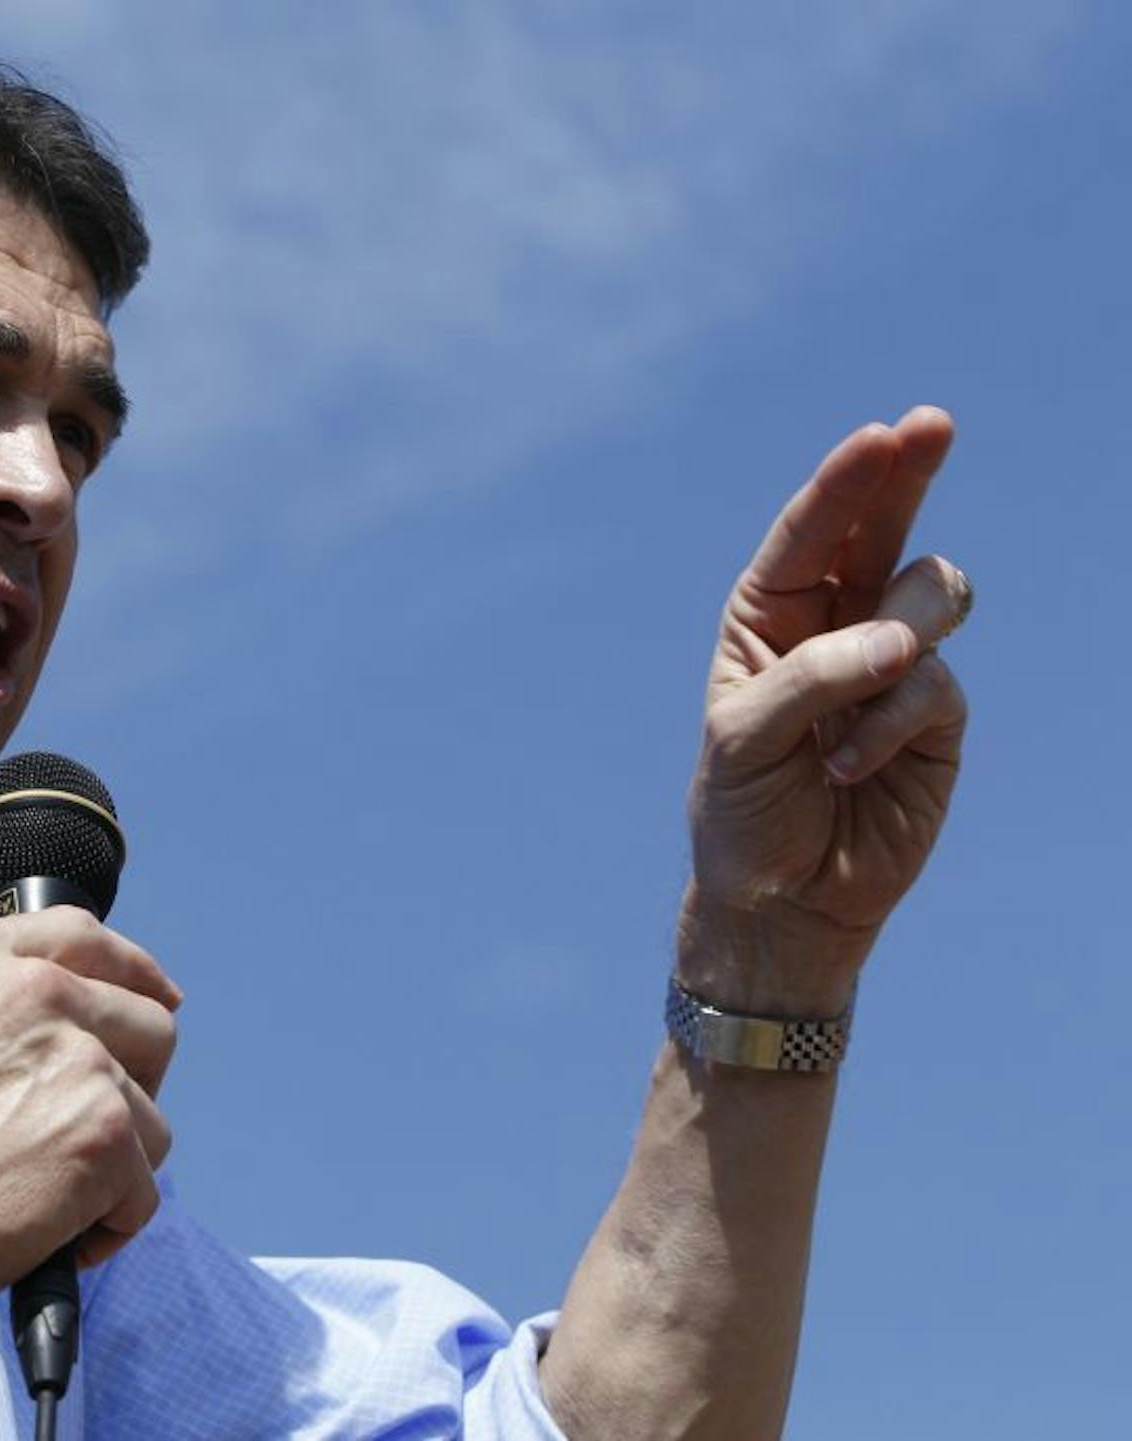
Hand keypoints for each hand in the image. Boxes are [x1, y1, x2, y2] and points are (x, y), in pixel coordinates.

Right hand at [0, 908, 178, 1320]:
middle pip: (146, 1021)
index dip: (132, 973)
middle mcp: (33, 990)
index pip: (84, 936)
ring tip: (52, 1200)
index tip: (156, 998)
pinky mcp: (101, 1131)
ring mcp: (76, 1057)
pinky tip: (59, 1239)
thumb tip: (32, 1033)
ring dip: (114, 1164)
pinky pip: (143, 1188)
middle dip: (132, 1083)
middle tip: (89, 1132)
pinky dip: (110, 1224)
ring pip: (150, 1114)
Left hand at [683, 407, 970, 1014]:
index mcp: (768, 617)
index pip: (809, 534)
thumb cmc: (741, 812)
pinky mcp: (935, 716)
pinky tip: (848, 768)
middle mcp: (834, 626)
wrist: (782, 900)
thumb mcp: (742, 739)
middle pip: (882, 530)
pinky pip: (934, 684)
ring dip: (895, 640)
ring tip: (840, 722)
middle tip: (932, 423)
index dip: (845, 483)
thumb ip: (809, 678)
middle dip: (906, 475)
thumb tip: (900, 639)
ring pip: (931, 595)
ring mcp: (892, 665)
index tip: (879, 436)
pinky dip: (889, 725)